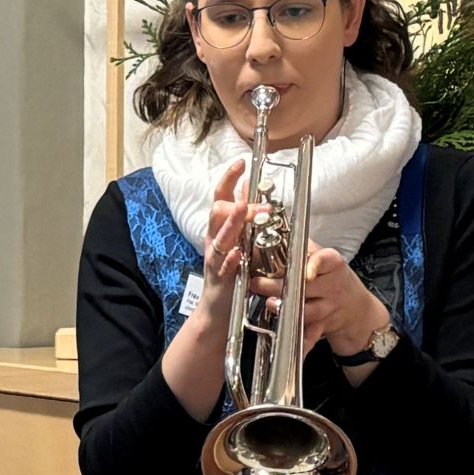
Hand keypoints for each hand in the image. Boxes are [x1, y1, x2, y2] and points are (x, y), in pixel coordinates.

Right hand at [193, 160, 256, 336]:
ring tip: (245, 210)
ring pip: (220, 237)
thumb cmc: (231, 274)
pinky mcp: (221, 279)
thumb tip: (250, 190)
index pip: (221, 197)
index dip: (229, 178)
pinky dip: (230, 258)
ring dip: (233, 223)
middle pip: (218, 212)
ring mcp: (216, 259)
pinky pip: (224, 266)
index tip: (241, 163)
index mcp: (219, 229)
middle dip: (238, 203)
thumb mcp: (238, 241)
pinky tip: (238, 252)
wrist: (218, 312)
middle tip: (259, 201)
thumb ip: (243, 218)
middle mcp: (214, 241)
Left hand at [258, 248, 390, 358]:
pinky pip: (310, 336)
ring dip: (287, 309)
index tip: (303, 269)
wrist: (358, 310)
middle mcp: (332, 287)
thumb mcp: (325, 259)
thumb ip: (304, 248)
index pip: (325, 260)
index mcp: (333, 265)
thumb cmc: (334, 279)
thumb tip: (271, 233)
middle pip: (306, 286)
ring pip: (306, 310)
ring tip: (269, 304)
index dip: (313, 264)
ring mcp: (328, 308)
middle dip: (280, 285)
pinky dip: (302, 343)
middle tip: (258, 283)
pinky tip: (292, 347)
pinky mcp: (322, 326)